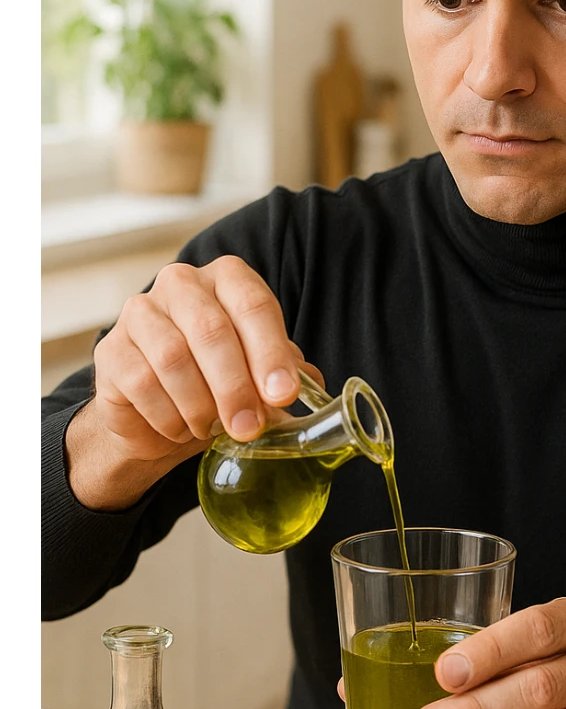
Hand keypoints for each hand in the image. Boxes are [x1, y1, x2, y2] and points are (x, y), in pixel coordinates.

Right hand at [66, 254, 323, 509]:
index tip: (283, 396)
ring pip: (174, 358)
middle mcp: (182, 283)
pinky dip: (169, 417)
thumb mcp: (260, 376)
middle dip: (236, 387)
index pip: (254, 305)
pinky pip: (142, 384)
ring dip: (200, 406)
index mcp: (227, 279)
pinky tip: (180, 428)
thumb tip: (311, 388)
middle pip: (211, 331)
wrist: (160, 418)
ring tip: (212, 429)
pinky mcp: (111, 349)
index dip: (270, 353)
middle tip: (249, 428)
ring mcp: (140, 311)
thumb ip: (286, 376)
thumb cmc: (218, 384)